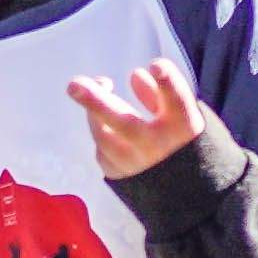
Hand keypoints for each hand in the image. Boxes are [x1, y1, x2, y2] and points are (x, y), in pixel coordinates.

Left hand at [62, 61, 204, 178]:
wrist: (184, 192)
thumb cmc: (181, 143)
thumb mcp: (181, 114)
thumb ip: (160, 93)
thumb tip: (134, 75)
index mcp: (183, 128)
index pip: (177, 103)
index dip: (167, 83)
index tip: (155, 65)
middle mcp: (159, 148)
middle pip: (125, 123)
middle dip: (97, 103)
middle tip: (73, 85)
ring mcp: (137, 165)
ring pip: (104, 137)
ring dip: (92, 113)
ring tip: (82, 90)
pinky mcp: (120, 177)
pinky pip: (101, 151)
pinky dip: (99, 134)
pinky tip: (103, 125)